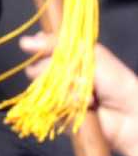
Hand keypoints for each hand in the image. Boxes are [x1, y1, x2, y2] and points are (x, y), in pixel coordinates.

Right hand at [23, 34, 137, 155]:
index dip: (39, 47)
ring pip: (44, 89)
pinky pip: (51, 108)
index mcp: (73, 57)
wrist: (129, 114)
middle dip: (52, 71)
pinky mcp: (61, 114)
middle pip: (38, 69)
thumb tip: (27, 41)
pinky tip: (85, 105)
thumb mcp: (90, 55)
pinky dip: (67, 105)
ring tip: (88, 94)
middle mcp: (64, 75)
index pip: (46, 48)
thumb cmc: (115, 81)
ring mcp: (61, 95)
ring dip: (66, 91)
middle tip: (72, 75)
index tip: (31, 46)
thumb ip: (60, 46)